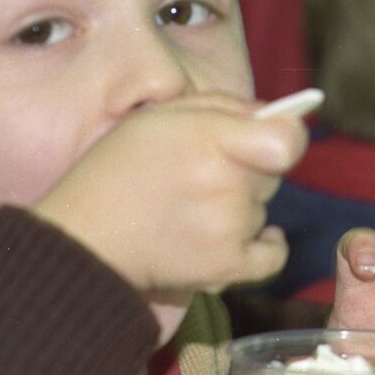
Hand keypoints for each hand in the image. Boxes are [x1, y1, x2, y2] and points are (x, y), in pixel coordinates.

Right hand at [34, 93, 307, 335]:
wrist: (85, 239)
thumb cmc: (117, 170)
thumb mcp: (158, 116)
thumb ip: (222, 106)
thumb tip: (274, 115)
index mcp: (209, 140)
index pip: (288, 139)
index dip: (285, 134)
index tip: (268, 137)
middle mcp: (226, 186)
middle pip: (273, 172)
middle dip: (249, 167)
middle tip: (203, 171)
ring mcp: (229, 230)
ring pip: (262, 208)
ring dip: (240, 205)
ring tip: (193, 206)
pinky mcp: (227, 268)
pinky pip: (273, 255)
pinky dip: (266, 245)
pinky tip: (242, 232)